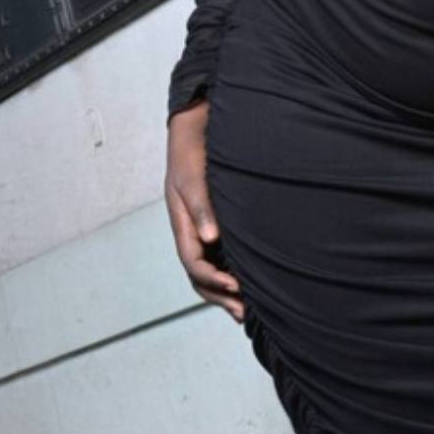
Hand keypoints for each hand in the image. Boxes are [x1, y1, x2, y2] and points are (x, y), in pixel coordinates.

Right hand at [165, 102, 244, 323]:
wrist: (199, 121)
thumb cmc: (193, 146)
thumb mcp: (193, 174)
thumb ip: (201, 205)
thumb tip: (210, 239)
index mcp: (182, 221)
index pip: (193, 262)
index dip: (213, 279)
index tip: (237, 287)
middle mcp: (192, 228)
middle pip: (200, 273)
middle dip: (220, 295)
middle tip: (246, 312)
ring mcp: (204, 225)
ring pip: (210, 267)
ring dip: (226, 289)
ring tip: (249, 307)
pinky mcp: (218, 219)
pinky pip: (222, 253)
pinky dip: (233, 270)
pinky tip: (251, 278)